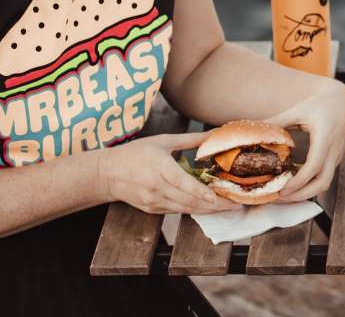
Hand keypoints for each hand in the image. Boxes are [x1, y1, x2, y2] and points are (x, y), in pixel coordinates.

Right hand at [98, 132, 240, 214]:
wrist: (108, 174)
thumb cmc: (136, 153)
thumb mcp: (163, 141)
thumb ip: (191, 140)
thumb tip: (215, 134)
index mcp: (159, 167)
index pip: (183, 184)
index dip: (201, 192)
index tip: (219, 197)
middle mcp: (157, 188)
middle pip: (189, 201)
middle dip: (214, 206)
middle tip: (236, 205)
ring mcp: (154, 202)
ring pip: (186, 209)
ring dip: (208, 210)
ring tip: (228, 207)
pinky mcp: (153, 210)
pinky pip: (178, 211)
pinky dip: (195, 210)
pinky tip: (209, 207)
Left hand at [268, 80, 344, 202]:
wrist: (344, 102)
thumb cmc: (321, 104)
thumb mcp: (298, 110)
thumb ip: (278, 120)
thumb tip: (256, 127)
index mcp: (325, 137)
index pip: (314, 166)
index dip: (298, 181)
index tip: (281, 189)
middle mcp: (334, 150)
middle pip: (323, 183)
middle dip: (302, 195)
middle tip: (279, 198)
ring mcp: (337, 156)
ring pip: (325, 183)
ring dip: (305, 193)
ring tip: (284, 195)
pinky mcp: (336, 159)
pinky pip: (324, 177)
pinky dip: (310, 184)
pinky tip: (293, 183)